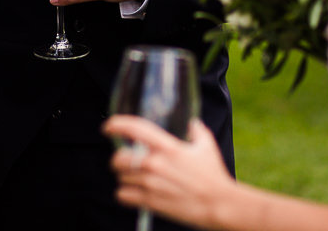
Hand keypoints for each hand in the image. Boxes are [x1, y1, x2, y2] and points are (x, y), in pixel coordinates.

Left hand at [103, 117, 231, 227]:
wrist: (219, 205)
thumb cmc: (214, 175)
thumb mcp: (206, 147)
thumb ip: (197, 131)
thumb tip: (192, 123)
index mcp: (167, 147)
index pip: (134, 129)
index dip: (117, 124)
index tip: (108, 126)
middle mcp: (154, 164)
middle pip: (118, 158)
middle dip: (119, 159)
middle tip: (126, 161)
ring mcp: (150, 184)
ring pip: (120, 177)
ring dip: (124, 176)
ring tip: (134, 178)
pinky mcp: (150, 202)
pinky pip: (122, 195)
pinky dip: (124, 193)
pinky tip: (133, 192)